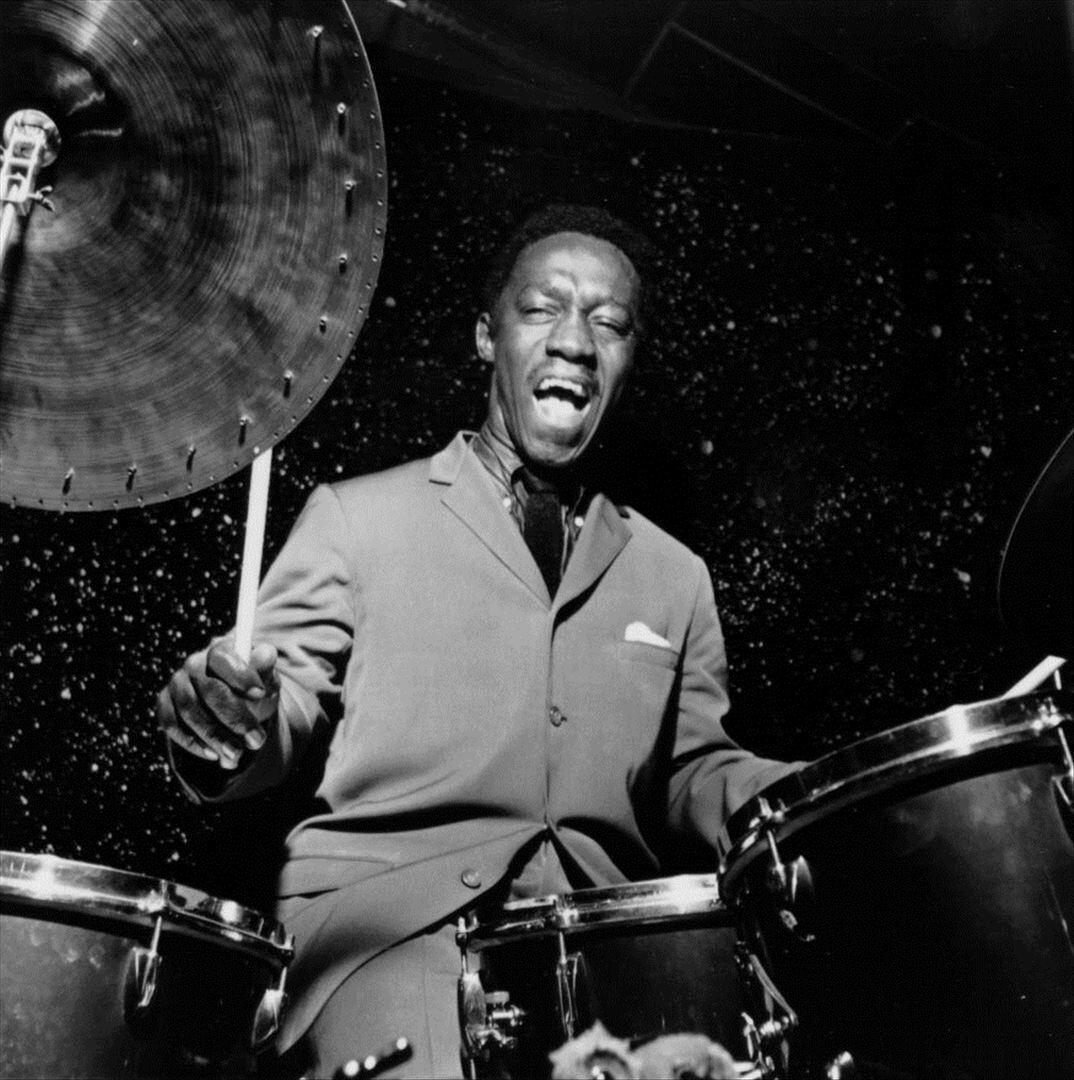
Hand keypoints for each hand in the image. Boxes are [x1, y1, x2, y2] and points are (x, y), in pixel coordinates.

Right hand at [157, 641, 278, 769]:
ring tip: (238, 754)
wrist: (237, 705)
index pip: (223, 657)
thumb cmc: (253, 688)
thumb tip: (266, 655)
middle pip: (209, 689)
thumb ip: (267, 667)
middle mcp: (194, 664)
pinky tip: (214, 754)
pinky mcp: (165, 705)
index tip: (260, 694)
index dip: (241, 675)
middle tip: (256, 740)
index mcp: (220, 650)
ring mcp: (177, 684)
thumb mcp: (267, 678)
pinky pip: (171, 725)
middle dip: (235, 718)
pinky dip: (192, 742)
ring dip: (214, 736)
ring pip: (189, 710)